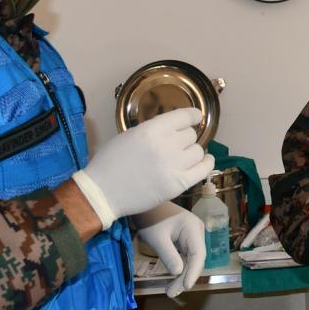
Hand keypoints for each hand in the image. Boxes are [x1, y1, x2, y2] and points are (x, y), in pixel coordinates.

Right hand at [71, 107, 213, 227]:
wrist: (102, 193)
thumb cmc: (111, 162)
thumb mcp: (130, 135)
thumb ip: (153, 130)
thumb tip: (173, 127)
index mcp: (152, 130)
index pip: (184, 116)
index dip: (192, 116)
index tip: (195, 117)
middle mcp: (166, 145)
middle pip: (191, 135)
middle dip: (184, 138)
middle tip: (176, 145)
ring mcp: (174, 166)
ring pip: (198, 151)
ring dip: (192, 152)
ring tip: (184, 156)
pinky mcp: (179, 185)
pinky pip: (204, 169)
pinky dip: (206, 163)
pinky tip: (204, 161)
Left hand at [135, 202, 204, 297]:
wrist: (145, 205)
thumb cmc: (149, 219)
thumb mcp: (157, 239)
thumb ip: (168, 256)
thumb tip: (178, 274)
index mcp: (193, 228)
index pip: (198, 254)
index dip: (193, 272)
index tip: (185, 287)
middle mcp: (197, 232)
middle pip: (196, 259)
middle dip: (185, 277)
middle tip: (171, 293)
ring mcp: (193, 236)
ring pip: (192, 260)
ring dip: (182, 275)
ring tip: (170, 291)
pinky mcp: (187, 239)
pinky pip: (186, 257)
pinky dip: (180, 268)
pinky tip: (173, 280)